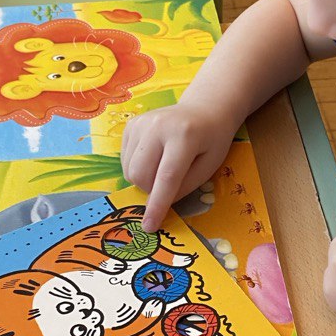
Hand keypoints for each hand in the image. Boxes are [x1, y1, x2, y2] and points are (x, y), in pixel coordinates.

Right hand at [121, 103, 236, 231]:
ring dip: (144, 180)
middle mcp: (158, 126)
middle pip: (141, 175)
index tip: (149, 226)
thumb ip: (185, 186)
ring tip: (162, 168)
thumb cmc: (211, 140)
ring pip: (129, 170)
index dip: (157, 204)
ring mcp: (141, 123)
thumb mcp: (209, 166)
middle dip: (151, 191)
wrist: (204, 109)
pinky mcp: (131, 125)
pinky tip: (153, 157)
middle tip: (169, 186)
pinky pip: (124, 160)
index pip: (166, 177)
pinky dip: (137, 168)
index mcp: (184, 135)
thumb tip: (160, 204)